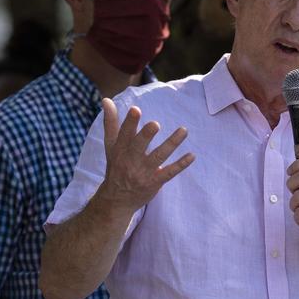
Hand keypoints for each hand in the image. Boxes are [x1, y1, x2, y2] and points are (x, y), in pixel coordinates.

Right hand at [97, 98, 194, 214]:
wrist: (116, 199)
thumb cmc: (115, 166)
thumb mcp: (111, 145)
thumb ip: (111, 122)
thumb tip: (106, 99)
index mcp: (120, 149)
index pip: (124, 134)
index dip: (129, 123)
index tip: (136, 109)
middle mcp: (131, 160)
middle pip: (139, 146)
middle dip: (146, 135)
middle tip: (155, 124)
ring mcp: (144, 172)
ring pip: (159, 156)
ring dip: (172, 143)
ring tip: (184, 130)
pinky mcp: (155, 181)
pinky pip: (169, 172)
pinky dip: (181, 164)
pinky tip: (192, 155)